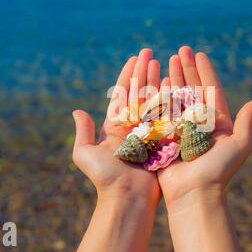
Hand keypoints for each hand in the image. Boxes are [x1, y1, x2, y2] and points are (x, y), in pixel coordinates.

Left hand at [73, 48, 161, 251]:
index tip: (134, 58)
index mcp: (115, 127)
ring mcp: (149, 132)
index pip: (122, 94)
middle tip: (150, 52)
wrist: (127, 199)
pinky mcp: (163, 140)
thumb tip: (77, 111)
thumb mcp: (85, 154)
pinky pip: (167, 115)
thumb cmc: (105, 178)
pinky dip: (170, 98)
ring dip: (157, 79)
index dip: (128, 75)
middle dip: (144, 71)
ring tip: (163, 60)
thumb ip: (83, 132)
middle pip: (139, 92)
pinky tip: (174, 82)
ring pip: (154, 99)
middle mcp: (133, 127)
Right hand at [157, 46, 251, 251]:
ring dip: (174, 76)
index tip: (200, 54)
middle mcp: (199, 122)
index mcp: (217, 123)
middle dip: (187, 69)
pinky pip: (163, 110)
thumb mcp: (239, 146)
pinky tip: (158, 80)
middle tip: (181, 50)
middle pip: (193, 89)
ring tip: (168, 59)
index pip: (211, 90)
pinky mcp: (166, 135)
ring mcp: (181, 127)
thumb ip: (246, 123)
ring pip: (177, 95)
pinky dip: (161, 94)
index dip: (205, 72)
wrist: (194, 193)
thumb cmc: (218, 170)